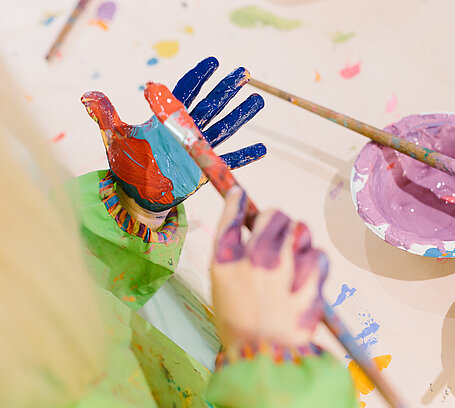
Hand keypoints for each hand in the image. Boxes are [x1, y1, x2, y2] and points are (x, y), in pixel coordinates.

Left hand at [81, 57, 264, 212]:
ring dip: (241, 115)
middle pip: (210, 105)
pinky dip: (244, 155)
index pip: (185, 92)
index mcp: (168, 119)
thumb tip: (89, 95)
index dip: (199, 77)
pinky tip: (261, 148)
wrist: (136, 194)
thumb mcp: (114, 137)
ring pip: (224, 127)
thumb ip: (105, 114)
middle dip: (226, 89)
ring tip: (257, 101)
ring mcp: (199, 149)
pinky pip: (228, 160)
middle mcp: (188, 130)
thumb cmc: (127, 164)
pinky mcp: (204, 169)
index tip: (214, 62)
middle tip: (243, 74)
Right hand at [211, 187, 327, 349]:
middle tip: (279, 238)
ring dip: (300, 242)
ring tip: (294, 263)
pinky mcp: (311, 284)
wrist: (263, 360)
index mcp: (227, 262)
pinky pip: (320, 255)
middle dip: (279, 223)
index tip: (239, 194)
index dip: (236, 201)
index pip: (232, 217)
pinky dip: (317, 263)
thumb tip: (249, 228)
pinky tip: (307, 277)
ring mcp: (286, 271)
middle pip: (275, 215)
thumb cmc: (240, 324)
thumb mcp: (224, 287)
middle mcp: (256, 260)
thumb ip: (234, 256)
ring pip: (302, 231)